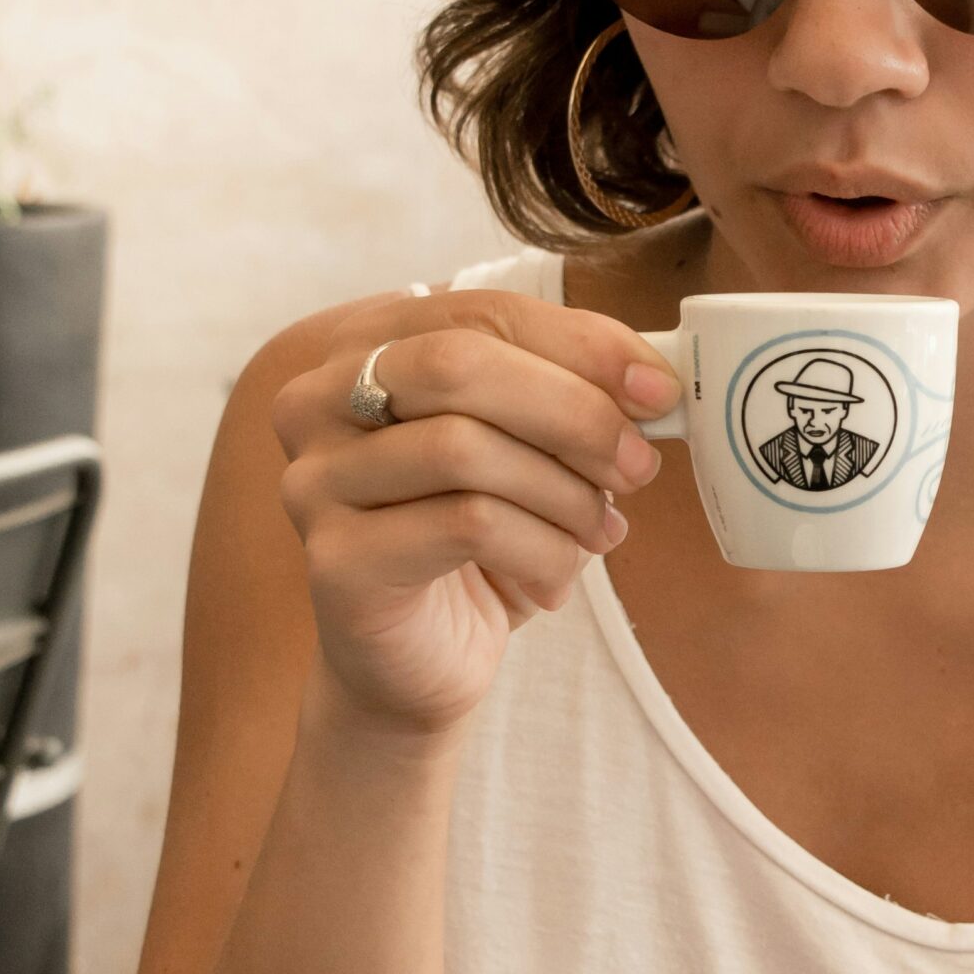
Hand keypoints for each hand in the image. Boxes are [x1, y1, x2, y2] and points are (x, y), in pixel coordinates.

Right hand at [272, 288, 680, 733]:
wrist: (421, 660)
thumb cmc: (478, 544)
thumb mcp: (532, 453)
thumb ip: (572, 398)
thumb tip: (651, 383)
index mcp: (368, 348)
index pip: (482, 312)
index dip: (581, 344)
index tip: (658, 390)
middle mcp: (319, 400)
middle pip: (460, 364)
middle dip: (573, 413)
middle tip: (637, 465)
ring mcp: (315, 480)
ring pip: (463, 448)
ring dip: (563, 493)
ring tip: (599, 533)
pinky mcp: (336, 558)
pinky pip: (465, 526)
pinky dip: (541, 550)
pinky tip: (556, 581)